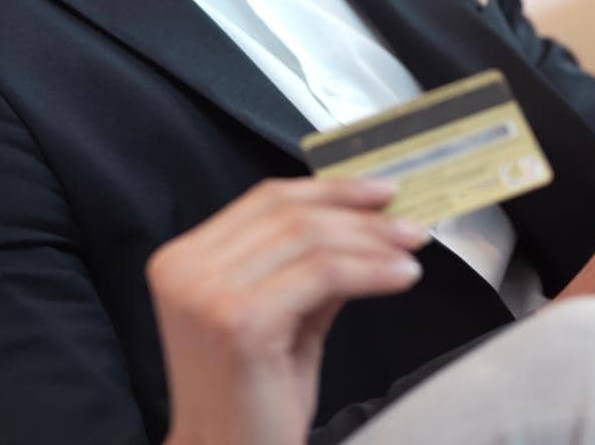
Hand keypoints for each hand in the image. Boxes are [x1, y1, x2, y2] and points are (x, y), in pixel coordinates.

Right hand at [149, 177, 427, 444]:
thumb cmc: (252, 404)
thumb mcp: (284, 320)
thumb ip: (310, 270)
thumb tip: (365, 224)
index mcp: (183, 259)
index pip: (264, 200)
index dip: (327, 190)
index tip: (377, 192)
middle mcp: (185, 268)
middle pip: (286, 212)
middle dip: (356, 211)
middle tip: (407, 220)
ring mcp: (207, 293)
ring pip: (307, 239)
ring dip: (371, 240)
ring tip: (411, 249)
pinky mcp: (240, 320)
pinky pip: (322, 276)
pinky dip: (370, 271)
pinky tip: (400, 276)